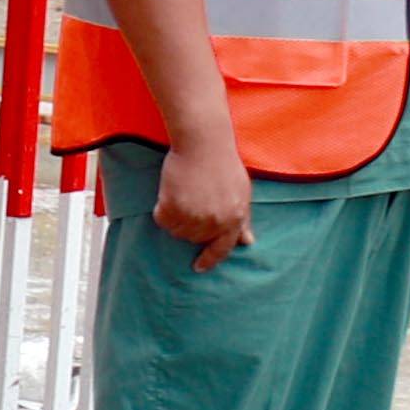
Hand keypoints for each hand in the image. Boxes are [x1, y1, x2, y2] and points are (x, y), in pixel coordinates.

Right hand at [151, 135, 256, 271]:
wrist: (204, 142)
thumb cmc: (223, 163)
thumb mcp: (241, 192)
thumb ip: (242, 219)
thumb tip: (247, 242)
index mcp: (234, 218)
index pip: (221, 249)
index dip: (209, 260)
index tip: (199, 267)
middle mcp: (214, 221)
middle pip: (194, 239)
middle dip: (191, 225)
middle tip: (191, 201)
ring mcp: (193, 216)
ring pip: (177, 231)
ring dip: (176, 217)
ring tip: (183, 194)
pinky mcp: (173, 207)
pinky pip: (162, 219)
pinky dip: (162, 208)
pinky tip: (171, 192)